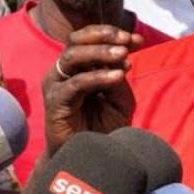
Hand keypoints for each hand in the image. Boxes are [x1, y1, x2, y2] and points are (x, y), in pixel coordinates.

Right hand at [43, 24, 140, 157]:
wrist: (89, 159)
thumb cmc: (103, 128)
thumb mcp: (119, 99)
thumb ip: (118, 76)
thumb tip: (122, 57)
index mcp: (78, 67)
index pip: (90, 40)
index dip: (112, 35)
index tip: (138, 39)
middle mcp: (64, 72)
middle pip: (76, 41)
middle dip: (104, 36)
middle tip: (127, 41)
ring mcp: (56, 85)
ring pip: (73, 56)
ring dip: (99, 52)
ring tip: (123, 55)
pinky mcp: (55, 101)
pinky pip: (75, 83)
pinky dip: (97, 77)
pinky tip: (118, 76)